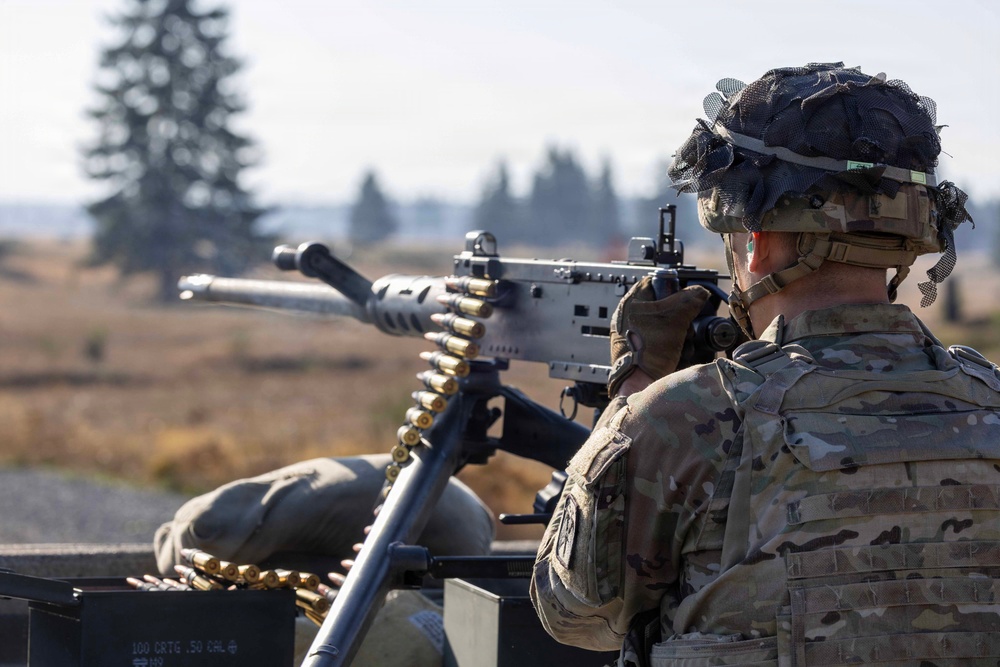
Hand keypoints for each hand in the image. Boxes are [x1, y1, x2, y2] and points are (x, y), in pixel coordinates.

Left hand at [607, 280, 710, 396]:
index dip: (674, 288)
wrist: (638, 384)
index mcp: (631, 302)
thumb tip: (700, 292)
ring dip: (677, 334)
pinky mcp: (636, 349)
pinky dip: (670, 346)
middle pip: (662, 305)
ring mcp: (630, 334)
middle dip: (679, 317)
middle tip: (685, 327)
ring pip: (662, 325)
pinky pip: (658, 341)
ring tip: (681, 344)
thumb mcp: (676, 319)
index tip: (686, 298)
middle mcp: (628, 316)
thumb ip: (690, 301)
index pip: (655, 282)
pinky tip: (675, 355)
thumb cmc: (651, 349)